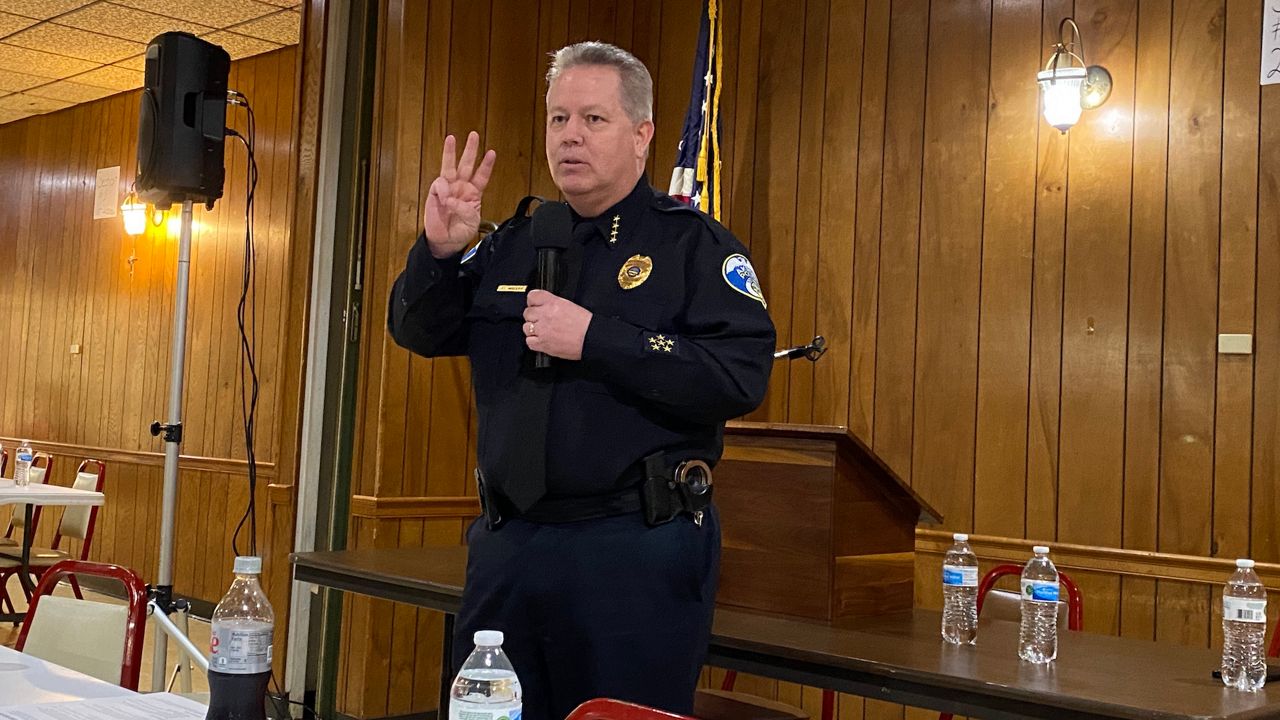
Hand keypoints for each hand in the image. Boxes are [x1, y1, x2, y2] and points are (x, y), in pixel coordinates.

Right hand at [423, 132, 496, 258]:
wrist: (446, 241)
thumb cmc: (460, 231)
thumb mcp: (471, 221)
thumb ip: (466, 208)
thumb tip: (451, 199)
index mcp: (474, 193)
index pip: (482, 176)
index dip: (486, 165)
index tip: (492, 153)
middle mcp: (461, 187)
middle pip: (466, 164)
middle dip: (470, 150)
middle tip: (474, 135)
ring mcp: (448, 188)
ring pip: (449, 166)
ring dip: (450, 152)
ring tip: (451, 138)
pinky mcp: (436, 193)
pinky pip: (439, 184)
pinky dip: (443, 189)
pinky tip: (444, 198)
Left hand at [522, 290, 591, 360]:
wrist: (590, 338)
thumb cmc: (584, 323)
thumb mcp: (569, 305)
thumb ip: (553, 304)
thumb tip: (544, 306)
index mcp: (552, 303)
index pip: (532, 297)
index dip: (533, 301)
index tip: (535, 305)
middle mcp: (545, 315)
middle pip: (527, 313)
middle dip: (533, 316)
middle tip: (542, 320)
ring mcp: (542, 330)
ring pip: (526, 327)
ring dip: (533, 329)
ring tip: (543, 331)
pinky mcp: (543, 344)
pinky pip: (529, 342)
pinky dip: (534, 341)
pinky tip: (542, 339)